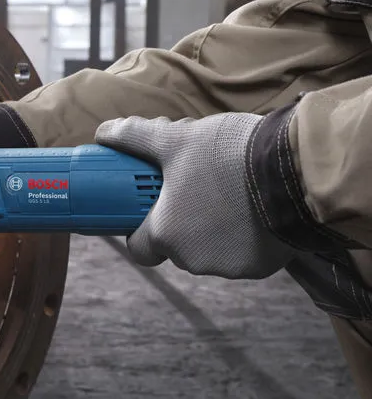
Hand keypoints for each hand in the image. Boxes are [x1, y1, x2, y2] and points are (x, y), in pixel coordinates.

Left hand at [96, 113, 295, 278]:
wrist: (294, 170)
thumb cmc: (228, 155)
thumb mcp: (175, 139)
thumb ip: (135, 137)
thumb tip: (104, 131)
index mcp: (165, 234)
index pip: (139, 247)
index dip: (141, 229)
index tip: (149, 210)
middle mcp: (193, 259)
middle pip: (176, 246)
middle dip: (181, 221)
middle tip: (194, 189)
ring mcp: (228, 267)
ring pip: (209, 250)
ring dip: (212, 229)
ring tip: (226, 193)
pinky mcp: (260, 268)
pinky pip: (241, 254)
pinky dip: (242, 236)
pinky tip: (250, 210)